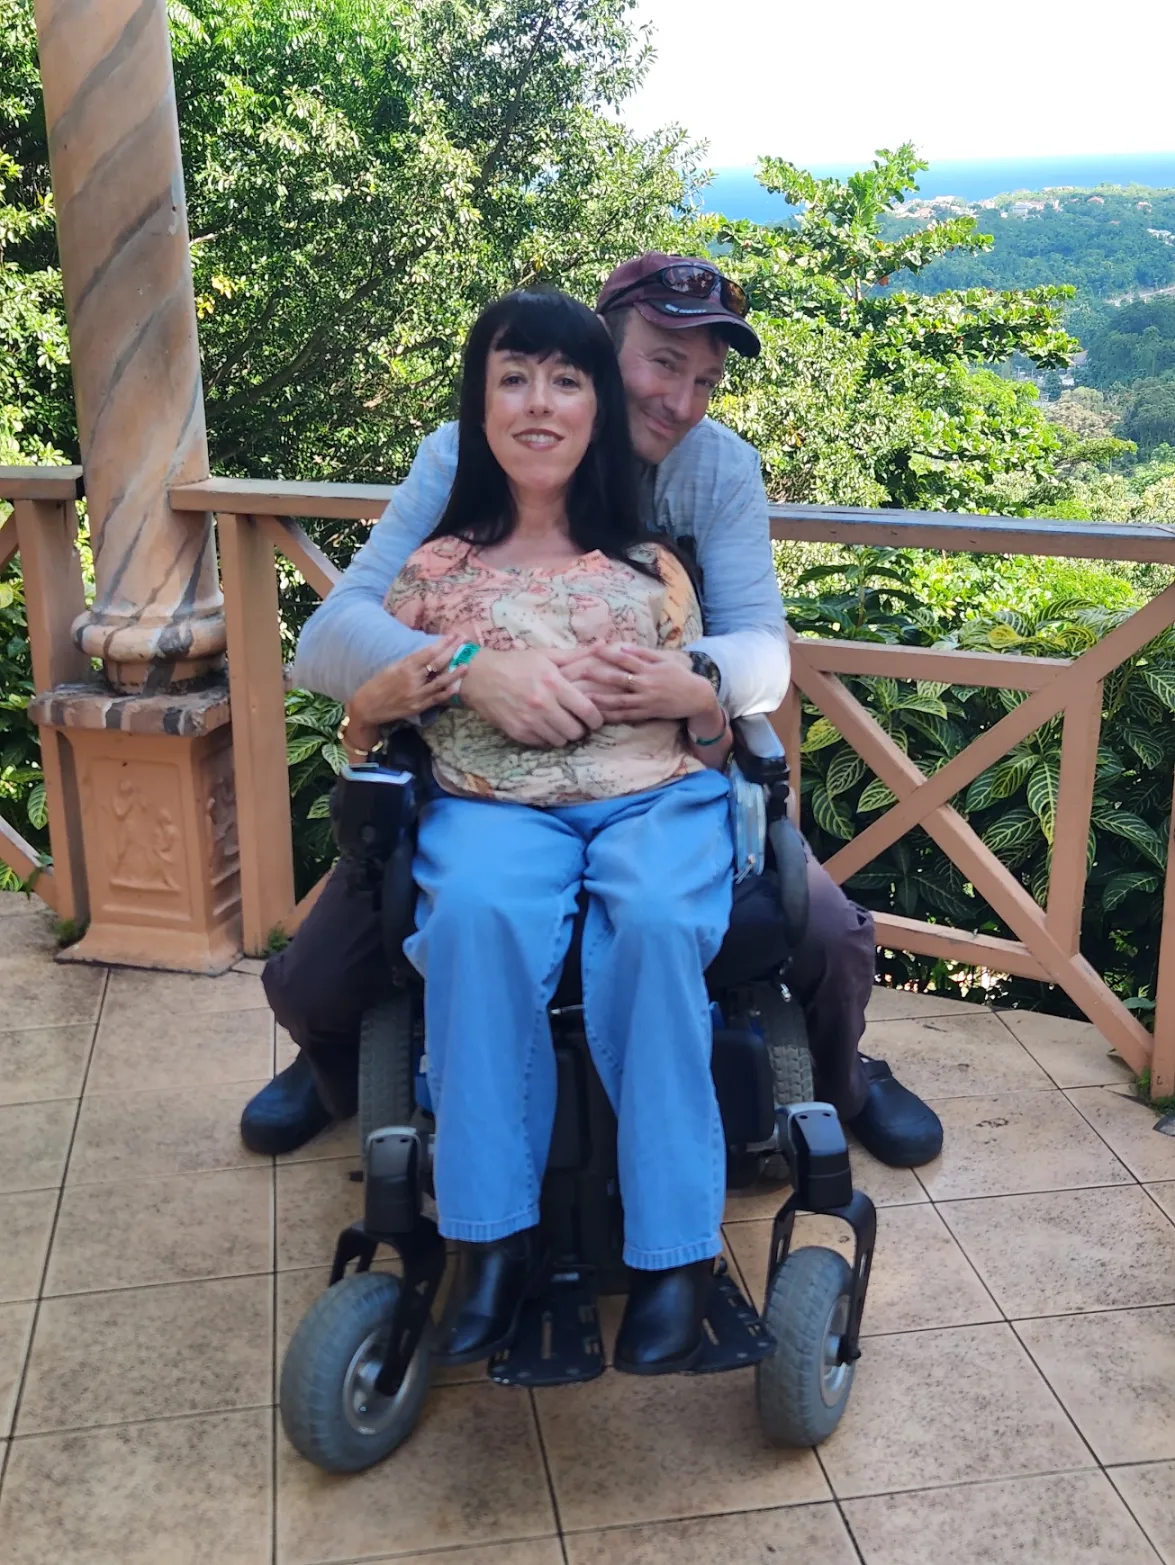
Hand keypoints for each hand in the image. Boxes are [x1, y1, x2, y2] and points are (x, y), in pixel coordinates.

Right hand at [347, 636, 464, 736]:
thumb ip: (410, 662)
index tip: (453, 635)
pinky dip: (446, 694)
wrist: (367, 707)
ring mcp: (416, 694)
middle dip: (452, 651)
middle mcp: (412, 679)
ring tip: (466, 665)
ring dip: (454, 673)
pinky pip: (435, 699)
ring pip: (439, 682)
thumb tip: (428, 653)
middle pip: (437, 664)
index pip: (428, 652)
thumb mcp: (392, 668)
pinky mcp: (417, 707)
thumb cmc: (378, 684)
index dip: (442, 643)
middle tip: (464, 641)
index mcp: (404, 666)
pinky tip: (456, 688)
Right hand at [460, 647, 603, 746]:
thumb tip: (603, 646)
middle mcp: (543, 704)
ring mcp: (529, 720)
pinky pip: (542, 743)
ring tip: (560, 725)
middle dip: (580, 728)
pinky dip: (546, 738)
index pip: (587, 710)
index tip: (595, 719)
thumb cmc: (515, 663)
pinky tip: (544, 727)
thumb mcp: (545, 655)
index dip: (596, 719)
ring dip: (563, 735)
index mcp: (553, 683)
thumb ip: (576, 656)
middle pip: (576, 731)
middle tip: (577, 722)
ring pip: (560, 741)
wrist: (478, 676)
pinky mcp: (517, 732)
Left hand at [552, 643, 716, 723]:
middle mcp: (646, 685)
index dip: (609, 653)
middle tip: (580, 672)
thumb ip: (643, 653)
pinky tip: (599, 716)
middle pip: (619, 679)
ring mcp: (646, 701)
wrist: (697, 697)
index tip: (593, 648)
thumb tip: (624, 647)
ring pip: (620, 701)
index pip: (626, 659)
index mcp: (649, 669)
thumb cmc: (678, 676)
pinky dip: (613, 716)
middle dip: (599, 676)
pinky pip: (627, 716)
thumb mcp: (664, 661)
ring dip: (601, 700)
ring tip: (584, 698)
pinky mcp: (647, 713)